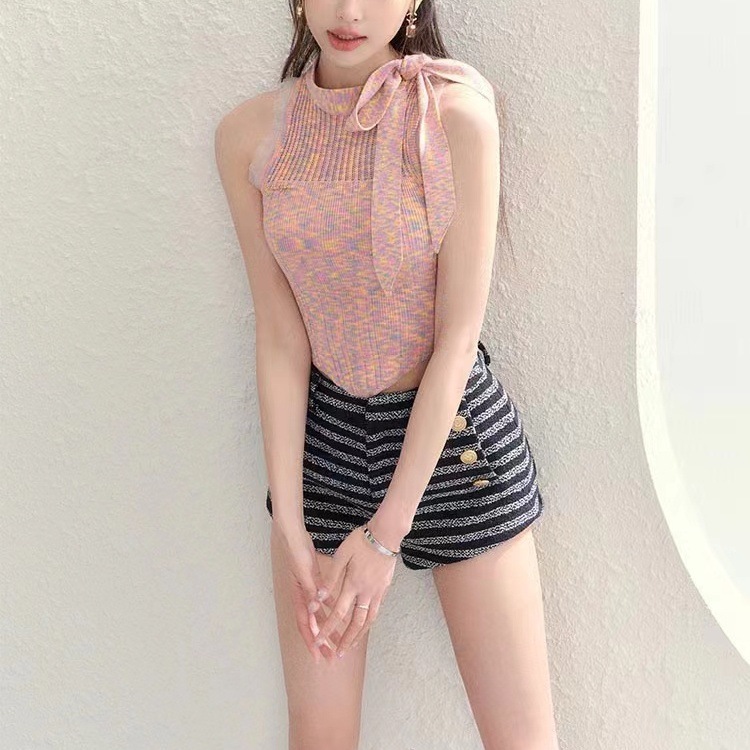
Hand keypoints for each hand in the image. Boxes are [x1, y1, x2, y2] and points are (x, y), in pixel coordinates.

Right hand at [271, 520, 341, 663]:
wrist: (293, 536)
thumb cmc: (298, 552)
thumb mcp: (306, 572)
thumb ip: (312, 590)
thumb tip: (316, 610)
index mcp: (299, 596)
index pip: (304, 625)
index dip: (311, 641)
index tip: (319, 656)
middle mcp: (302, 596)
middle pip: (310, 625)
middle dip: (320, 642)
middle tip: (330, 657)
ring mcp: (306, 590)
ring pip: (316, 615)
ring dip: (325, 629)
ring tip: (336, 641)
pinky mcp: (312, 582)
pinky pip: (320, 602)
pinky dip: (328, 611)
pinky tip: (336, 615)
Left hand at [312, 525, 396, 659]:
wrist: (386, 535)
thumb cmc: (361, 541)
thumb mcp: (341, 555)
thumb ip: (330, 578)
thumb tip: (318, 597)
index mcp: (353, 584)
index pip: (338, 613)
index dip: (327, 629)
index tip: (318, 641)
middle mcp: (366, 593)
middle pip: (355, 624)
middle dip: (345, 641)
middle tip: (337, 654)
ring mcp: (378, 592)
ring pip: (368, 621)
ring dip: (358, 636)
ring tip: (351, 646)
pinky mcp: (384, 589)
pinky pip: (376, 611)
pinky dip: (368, 623)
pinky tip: (364, 626)